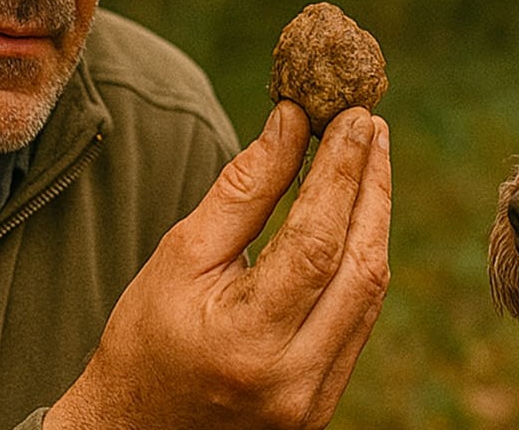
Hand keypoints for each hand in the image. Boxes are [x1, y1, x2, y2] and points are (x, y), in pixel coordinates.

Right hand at [46, 101, 391, 428]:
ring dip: (373, 221)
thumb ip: (242, 192)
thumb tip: (292, 124)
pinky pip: (361, 319)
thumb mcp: (180, 257)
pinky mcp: (325, 401)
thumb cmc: (145, 339)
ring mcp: (316, 397)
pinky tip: (356, 220)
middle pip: (361, 266)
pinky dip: (362, 262)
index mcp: (248, 341)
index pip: (316, 242)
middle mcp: (294, 378)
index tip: (355, 117)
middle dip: (371, 188)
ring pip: (370, 292)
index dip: (342, 173)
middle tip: (371, 127)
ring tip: (368, 161)